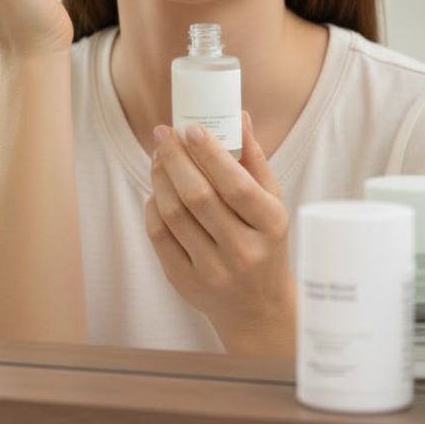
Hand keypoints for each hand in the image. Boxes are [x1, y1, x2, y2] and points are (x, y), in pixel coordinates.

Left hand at [144, 112, 294, 355]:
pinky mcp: (185, 281)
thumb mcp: (271, 203)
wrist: (258, 308)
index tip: (190, 127)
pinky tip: (157, 190)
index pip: (235, 185)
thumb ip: (254, 160)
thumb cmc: (264, 242)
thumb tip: (240, 115)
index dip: (210, 154)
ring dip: (159, 178)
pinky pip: (159, 235)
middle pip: (197, 196)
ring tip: (157, 156)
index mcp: (270, 226)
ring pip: (173, 214)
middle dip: (175, 158)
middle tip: (162, 133)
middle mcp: (243, 250)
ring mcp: (212, 270)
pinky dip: (153, 206)